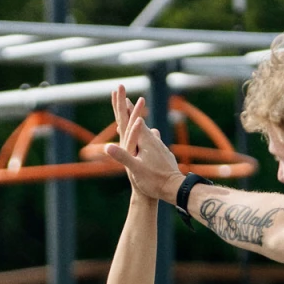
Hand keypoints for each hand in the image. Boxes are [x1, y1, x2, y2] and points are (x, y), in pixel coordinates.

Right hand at [103, 84, 182, 201]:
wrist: (176, 188)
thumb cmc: (154, 181)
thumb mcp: (135, 170)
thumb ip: (122, 156)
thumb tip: (108, 146)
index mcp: (145, 141)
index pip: (132, 120)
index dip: (125, 107)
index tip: (120, 94)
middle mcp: (154, 140)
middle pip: (140, 122)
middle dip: (131, 110)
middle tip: (126, 98)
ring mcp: (160, 146)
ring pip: (147, 131)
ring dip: (139, 122)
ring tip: (135, 117)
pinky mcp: (163, 153)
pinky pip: (153, 140)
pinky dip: (147, 135)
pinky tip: (149, 137)